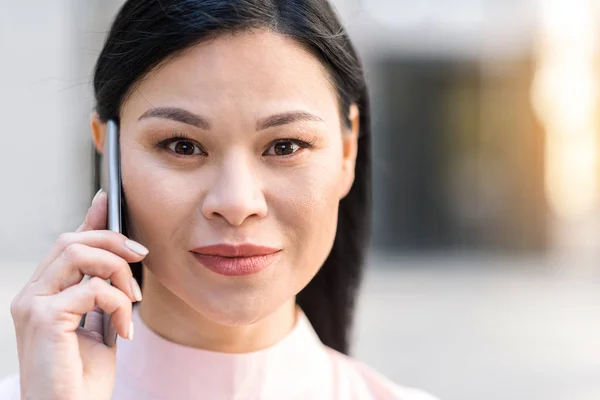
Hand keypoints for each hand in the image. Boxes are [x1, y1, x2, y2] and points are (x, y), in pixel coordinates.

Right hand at [10, 190, 146, 399]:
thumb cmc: (83, 379)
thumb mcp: (99, 326)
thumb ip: (103, 294)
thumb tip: (120, 262)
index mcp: (43, 294)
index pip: (66, 244)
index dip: (88, 219)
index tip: (108, 199)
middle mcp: (31, 294)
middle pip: (72, 240)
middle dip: (114, 241)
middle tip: (142, 257)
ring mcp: (32, 304)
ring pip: (79, 253)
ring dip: (118, 271)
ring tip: (132, 300)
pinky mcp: (44, 317)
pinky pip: (92, 288)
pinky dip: (118, 303)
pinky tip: (124, 330)